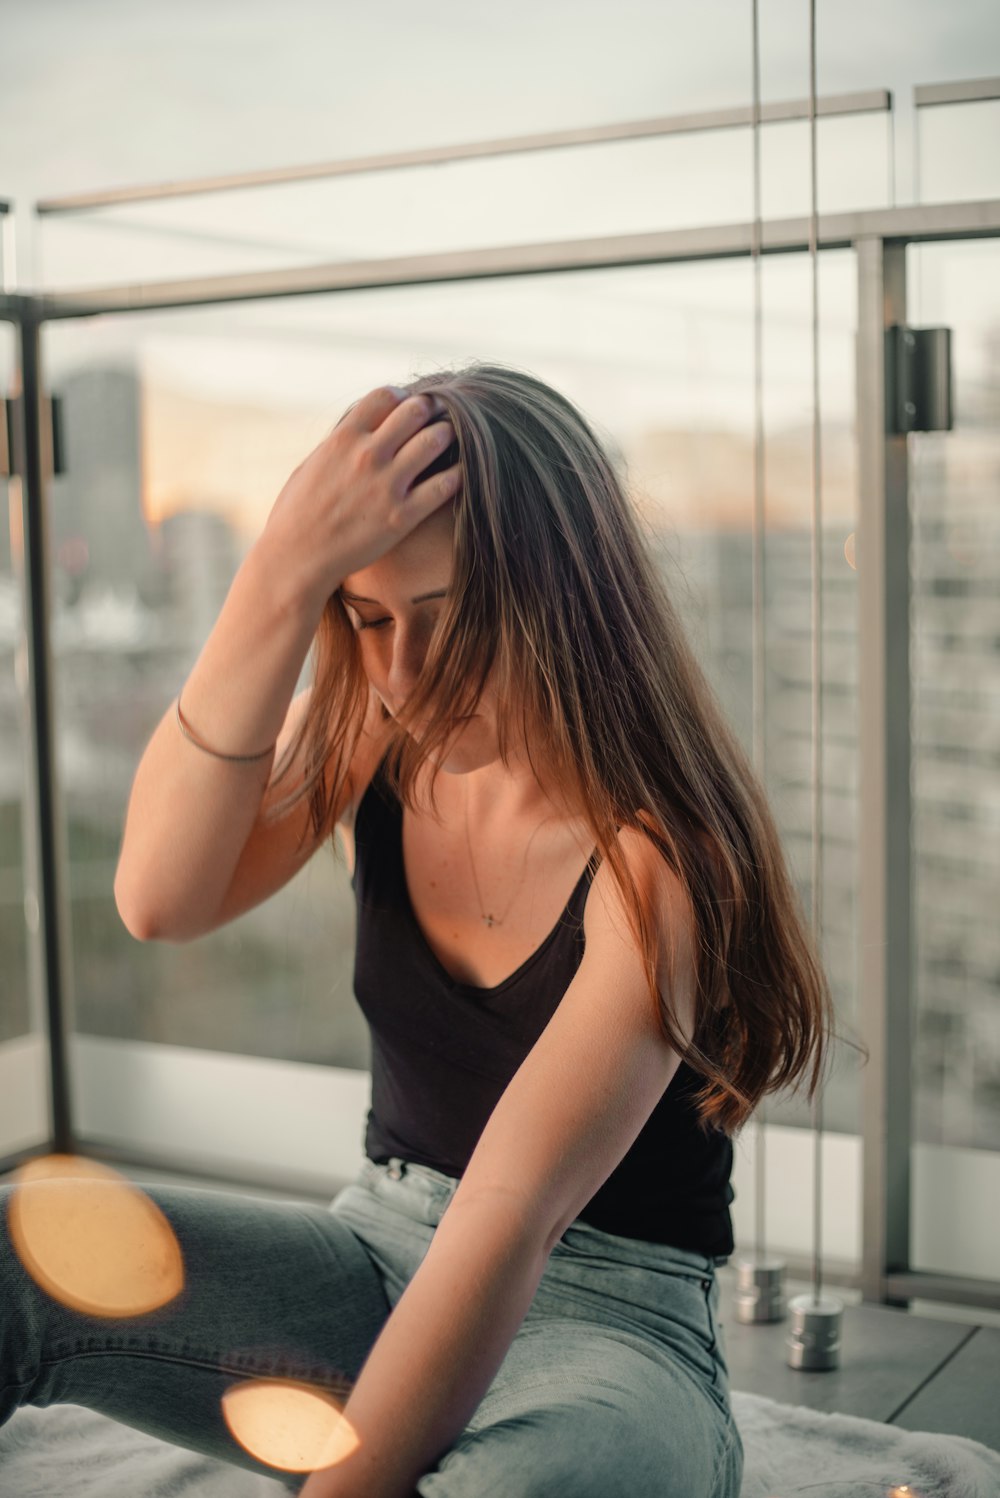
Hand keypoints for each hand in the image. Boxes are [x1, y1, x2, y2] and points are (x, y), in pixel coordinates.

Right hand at [262, 385, 460, 611]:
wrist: (296, 560)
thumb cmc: (296, 514)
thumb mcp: (311, 465)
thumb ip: (340, 444)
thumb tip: (360, 429)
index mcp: (343, 438)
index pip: (385, 395)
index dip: (401, 397)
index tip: (405, 407)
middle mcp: (367, 456)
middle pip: (416, 410)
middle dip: (430, 410)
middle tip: (436, 419)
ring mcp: (387, 485)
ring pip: (435, 440)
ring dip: (446, 436)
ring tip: (447, 443)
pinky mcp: (402, 517)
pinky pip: (445, 485)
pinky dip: (456, 475)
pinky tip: (457, 474)